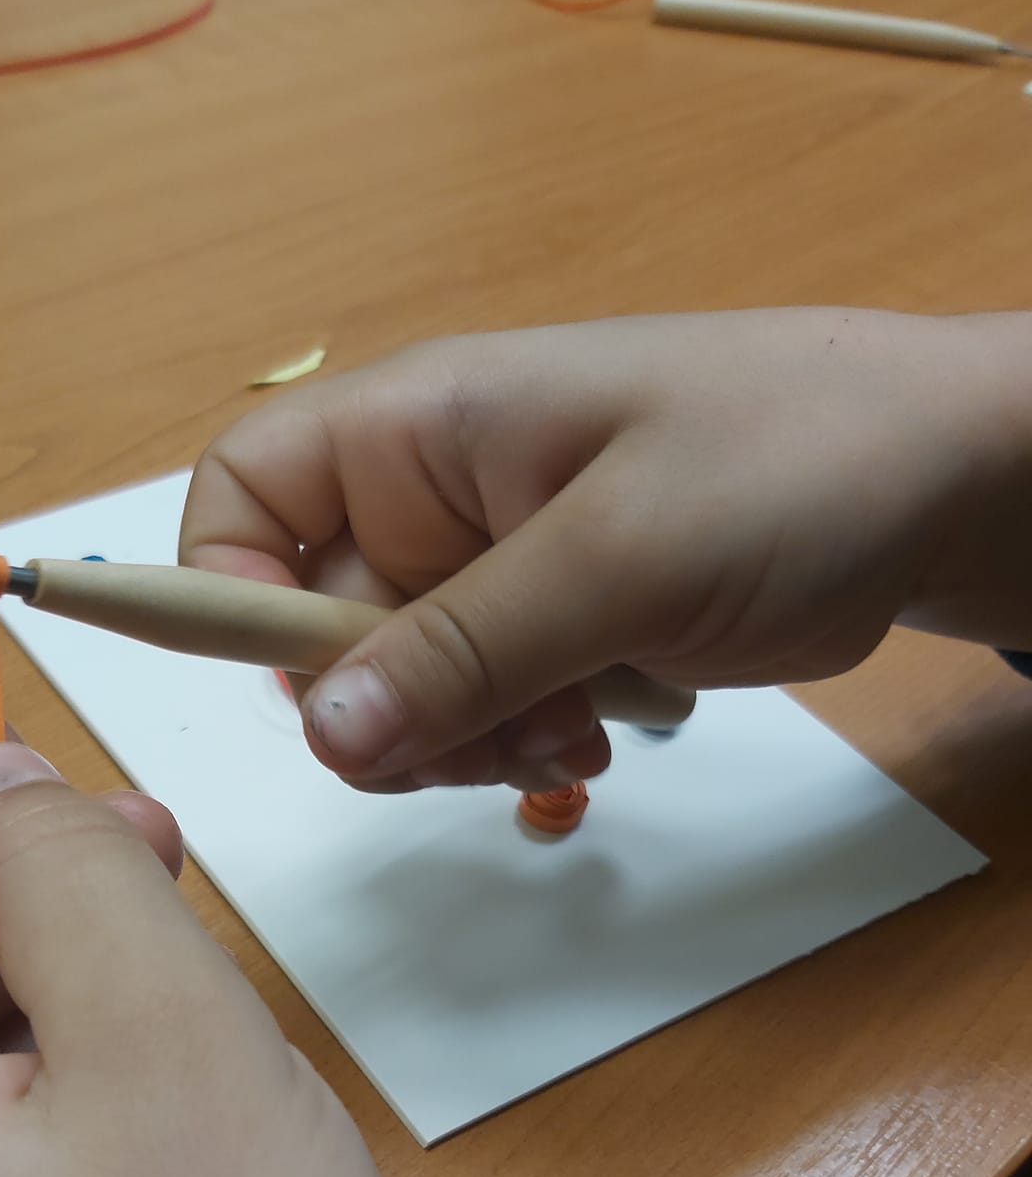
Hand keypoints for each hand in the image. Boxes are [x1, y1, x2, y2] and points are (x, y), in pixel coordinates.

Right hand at [181, 309, 1031, 791]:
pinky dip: (516, 746)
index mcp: (422, 429)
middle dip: (387, 707)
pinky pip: (478, 709)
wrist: (944, 482)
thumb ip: (466, 646)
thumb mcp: (619, 555)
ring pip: (399, 689)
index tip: (306, 690)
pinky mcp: (554, 628)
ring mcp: (496, 568)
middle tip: (493, 741)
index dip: (231, 589)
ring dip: (463, 741)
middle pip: (316, 623)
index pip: (246, 492)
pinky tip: (595, 746)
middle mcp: (437, 497)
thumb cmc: (790, 462)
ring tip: (573, 738)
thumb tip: (325, 736)